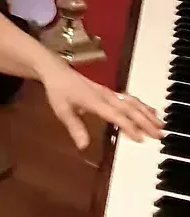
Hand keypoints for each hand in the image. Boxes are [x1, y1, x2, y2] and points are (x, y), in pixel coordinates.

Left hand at [40, 61, 162, 150]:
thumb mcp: (62, 110)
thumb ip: (74, 127)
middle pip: (130, 109)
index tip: (142, 139)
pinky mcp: (109, 91)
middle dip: (146, 122)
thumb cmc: (58, 91)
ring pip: (133, 102)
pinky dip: (142, 106)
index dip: (129, 127)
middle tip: (160, 135)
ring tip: (160, 125)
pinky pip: (130, 98)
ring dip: (147, 113)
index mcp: (95, 102)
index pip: (116, 115)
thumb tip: (83, 145)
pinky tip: (150, 111)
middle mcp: (106, 96)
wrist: (56, 71)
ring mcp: (109, 93)